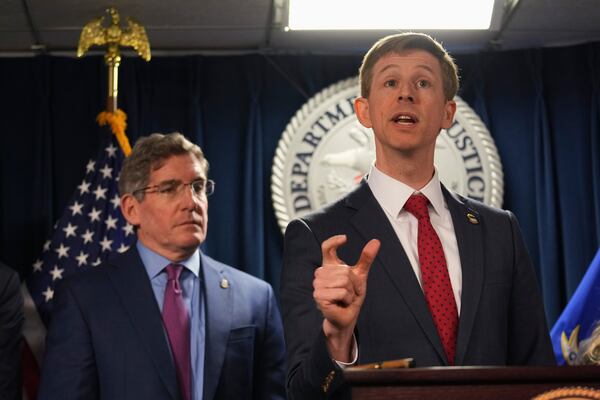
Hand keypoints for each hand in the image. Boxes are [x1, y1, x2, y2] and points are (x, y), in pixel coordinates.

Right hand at [313, 235, 379, 360]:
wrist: (345, 318)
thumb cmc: (350, 297)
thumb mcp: (360, 276)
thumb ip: (366, 259)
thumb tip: (376, 241)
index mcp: (329, 266)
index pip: (326, 247)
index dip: (334, 241)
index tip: (345, 238)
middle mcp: (321, 274)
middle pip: (344, 270)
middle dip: (353, 283)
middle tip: (349, 292)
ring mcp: (318, 285)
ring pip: (343, 281)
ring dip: (350, 292)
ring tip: (345, 298)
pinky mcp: (319, 296)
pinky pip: (341, 292)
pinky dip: (347, 299)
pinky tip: (341, 304)